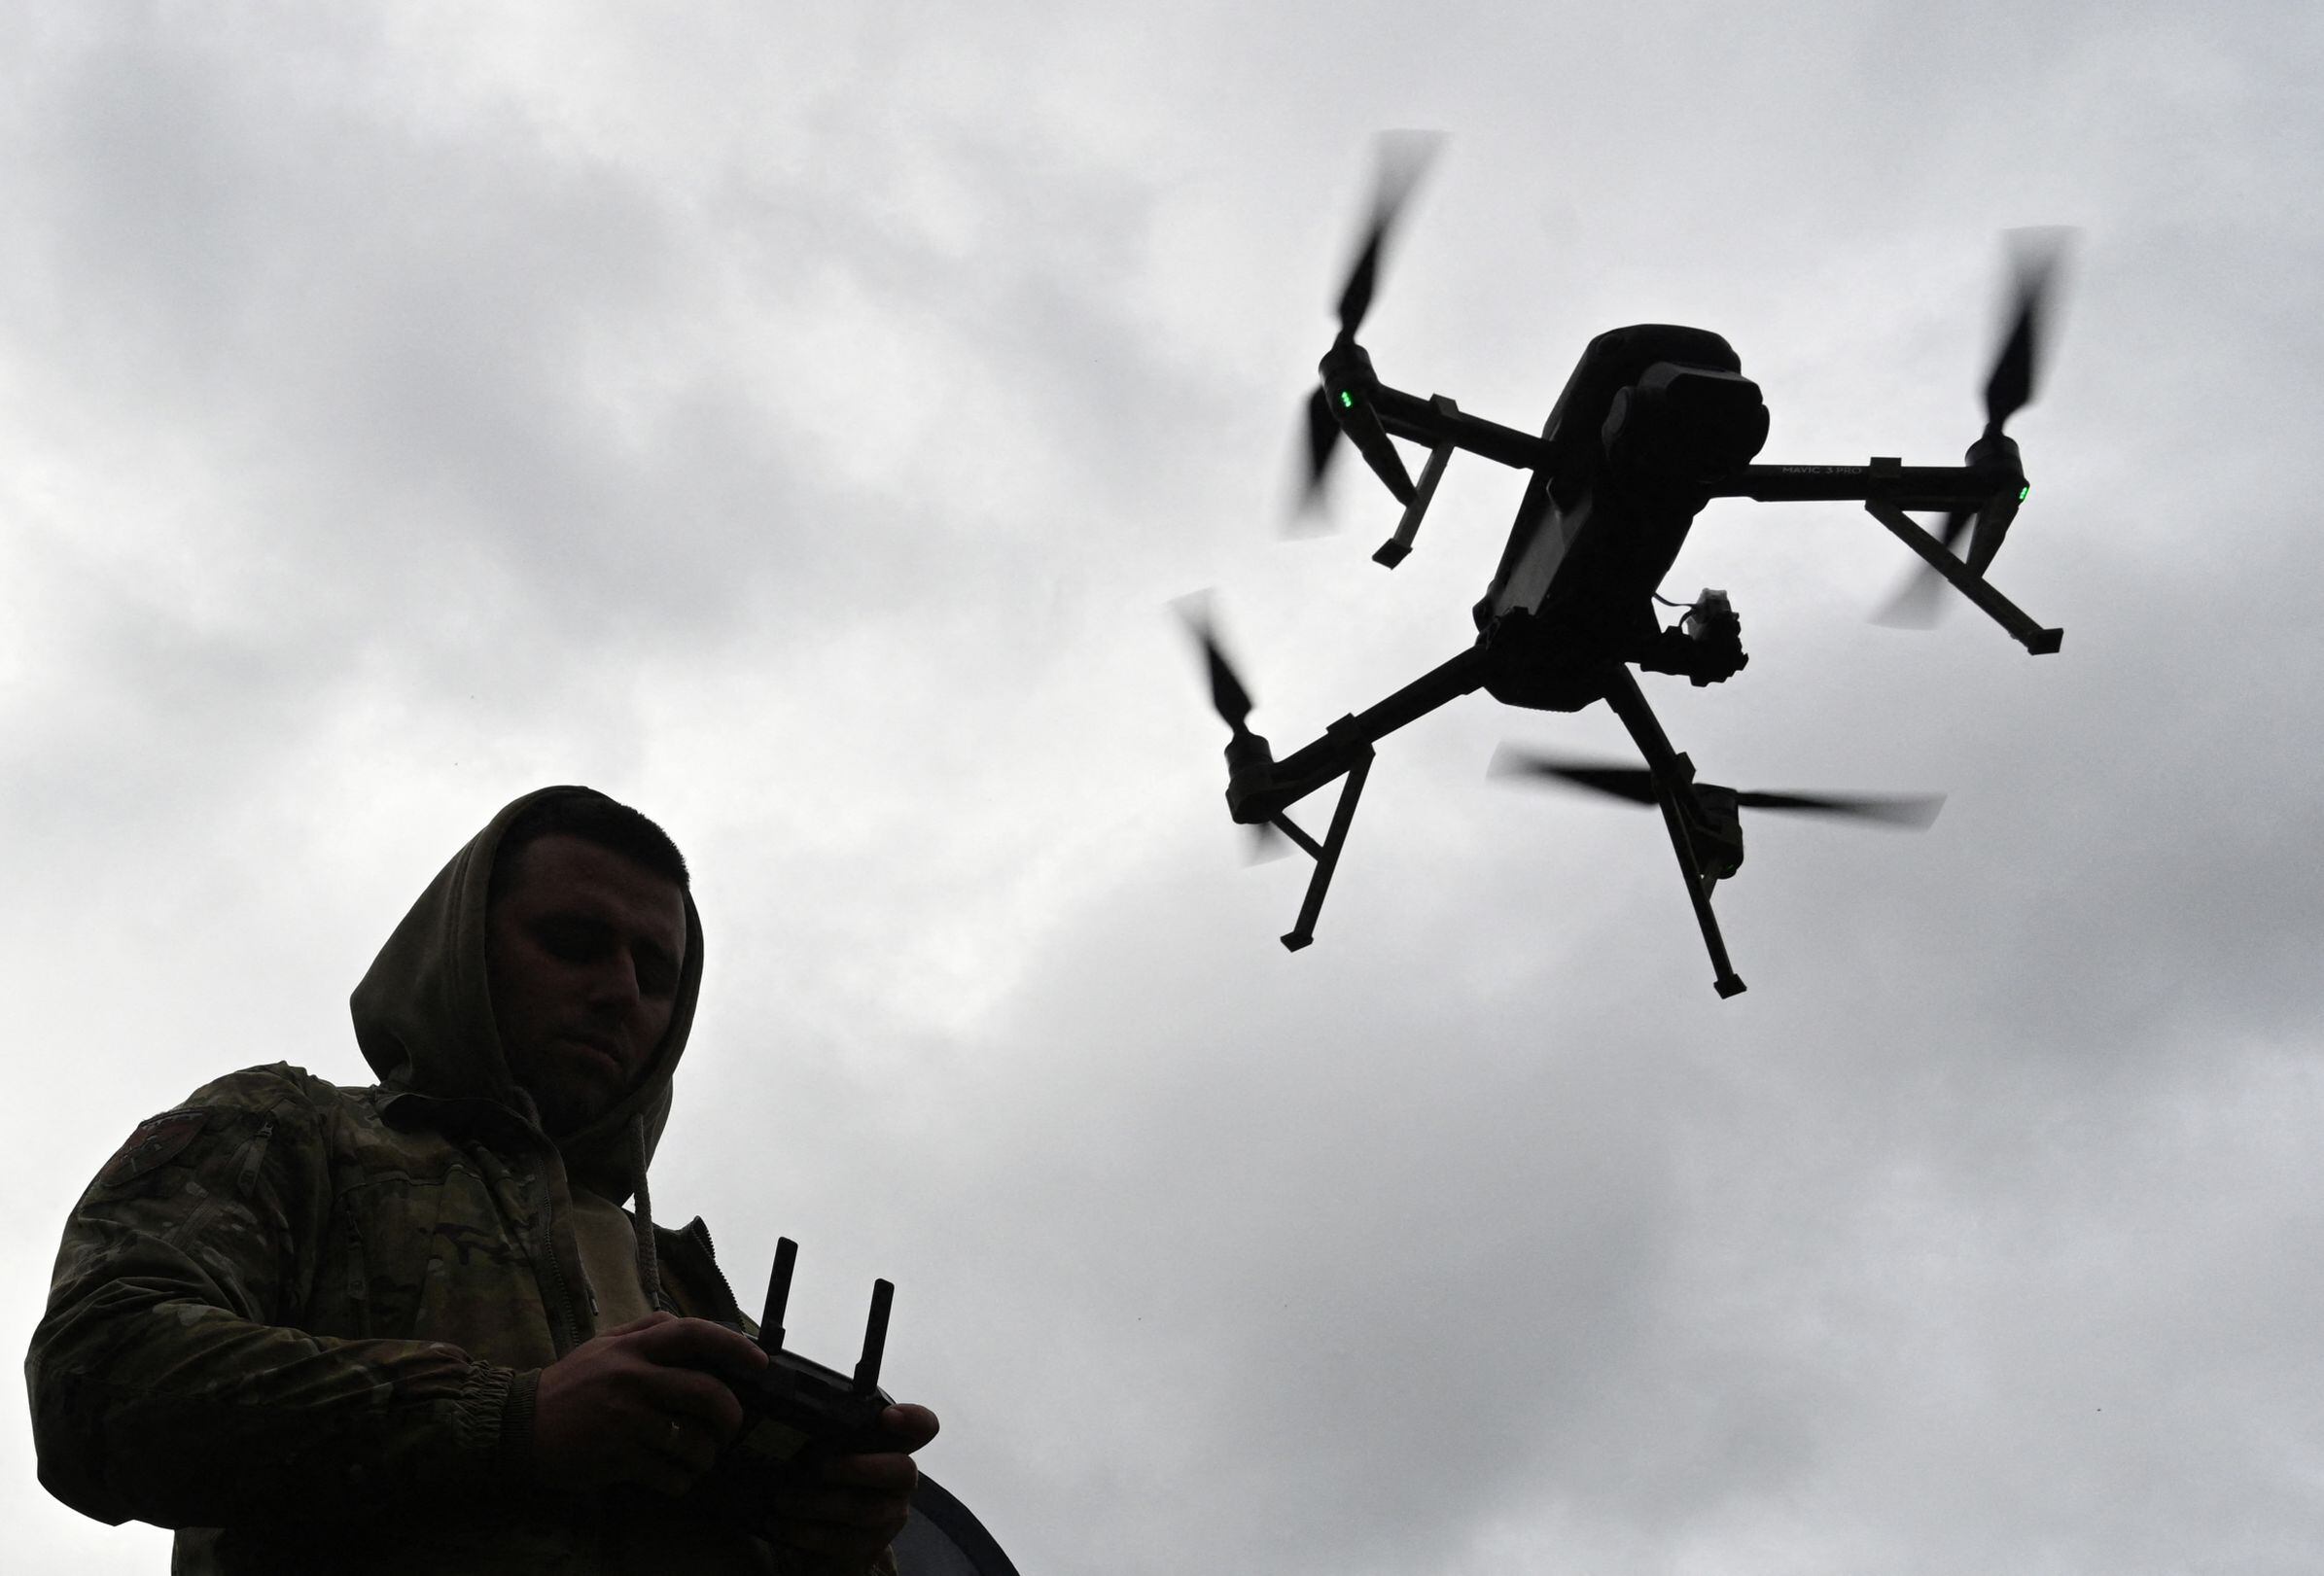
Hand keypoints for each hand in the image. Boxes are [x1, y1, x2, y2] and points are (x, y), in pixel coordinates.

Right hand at [530, 1310, 770, 1495]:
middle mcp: (633, 1379)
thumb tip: (688, 1325)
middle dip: (732, 1415)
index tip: (760, 1364)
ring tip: (700, 1457)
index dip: (734, 1346)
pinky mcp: (618, 1457)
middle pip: (707, 1393)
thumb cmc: (569, 1384)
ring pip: (694, 1441)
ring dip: (706, 1455)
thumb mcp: (603, 1344)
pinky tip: (674, 1477)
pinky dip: (681, 1480)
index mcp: (632, 1348)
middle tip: (732, 1426)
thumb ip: (645, 1330)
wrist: (517, 1425)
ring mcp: (627, 1420)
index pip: (694, 1334)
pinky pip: (670, 1474)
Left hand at [766, 1403, 939, 1575]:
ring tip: (782, 1499)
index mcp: (895, 1449)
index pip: (923, 1428)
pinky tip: (780, 1524)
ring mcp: (888, 1518)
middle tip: (818, 1467)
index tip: (887, 1417)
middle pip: (903, 1470)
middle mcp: (900, 1484)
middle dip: (858, 1467)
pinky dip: (803, 1532)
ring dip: (816, 1503)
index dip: (914, 1419)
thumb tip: (795, 1419)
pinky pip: (840, 1542)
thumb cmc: (829, 1484)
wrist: (831, 1544)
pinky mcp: (868, 1549)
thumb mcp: (831, 1454)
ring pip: (864, 1510)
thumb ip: (828, 1436)